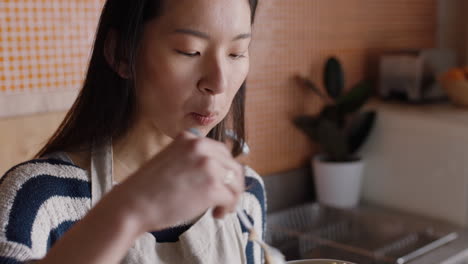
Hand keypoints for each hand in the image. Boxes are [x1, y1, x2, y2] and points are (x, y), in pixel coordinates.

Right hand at [113, 131, 243, 232]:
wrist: (132, 204)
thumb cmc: (147, 189)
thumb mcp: (170, 159)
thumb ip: (192, 158)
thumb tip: (216, 170)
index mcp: (191, 139)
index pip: (222, 151)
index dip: (224, 170)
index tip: (221, 183)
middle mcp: (202, 147)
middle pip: (233, 166)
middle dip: (232, 184)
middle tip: (225, 199)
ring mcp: (208, 166)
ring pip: (236, 182)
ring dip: (232, 197)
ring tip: (220, 209)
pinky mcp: (212, 187)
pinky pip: (232, 198)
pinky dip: (228, 208)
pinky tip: (216, 214)